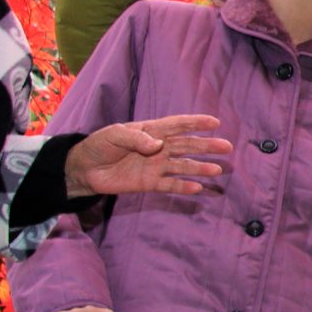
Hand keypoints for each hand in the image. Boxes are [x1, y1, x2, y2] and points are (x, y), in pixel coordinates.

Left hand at [65, 116, 231, 197]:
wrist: (84, 169)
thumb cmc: (100, 145)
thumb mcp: (114, 135)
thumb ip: (137, 138)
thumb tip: (158, 145)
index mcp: (151, 131)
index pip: (177, 125)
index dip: (195, 123)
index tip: (214, 123)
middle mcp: (158, 148)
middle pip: (186, 146)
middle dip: (206, 146)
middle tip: (226, 147)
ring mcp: (155, 166)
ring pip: (182, 166)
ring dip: (200, 168)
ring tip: (217, 170)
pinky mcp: (149, 183)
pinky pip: (170, 185)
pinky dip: (183, 187)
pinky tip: (197, 188)